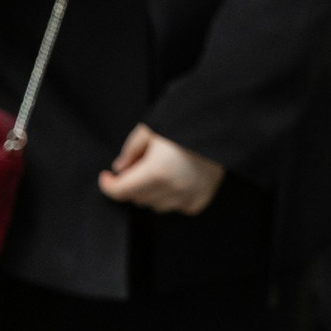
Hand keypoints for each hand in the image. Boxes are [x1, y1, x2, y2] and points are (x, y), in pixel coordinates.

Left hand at [97, 125, 225, 213]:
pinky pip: (177, 207)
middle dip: (132, 184)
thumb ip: (131, 150)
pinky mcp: (200, 200)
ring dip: (152, 192)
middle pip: (136, 198)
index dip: (108, 185)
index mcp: (156, 171)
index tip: (106, 177)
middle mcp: (172, 189)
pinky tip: (178, 179)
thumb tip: (120, 168)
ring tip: (161, 171)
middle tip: (139, 166)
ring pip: (155, 206)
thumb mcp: (152, 129)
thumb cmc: (187, 123)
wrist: (223, 125)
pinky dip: (173, 197)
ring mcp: (188, 196)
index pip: (120, 191)